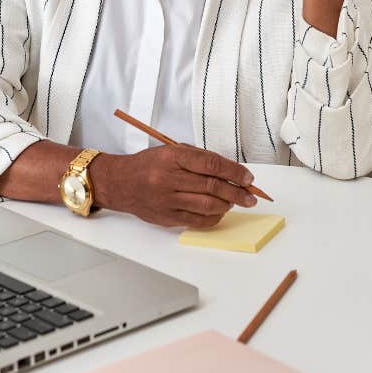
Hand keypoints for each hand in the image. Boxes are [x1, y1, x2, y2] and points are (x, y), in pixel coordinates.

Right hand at [95, 145, 257, 227]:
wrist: (120, 183)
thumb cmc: (149, 165)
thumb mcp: (171, 151)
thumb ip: (198, 159)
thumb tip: (230, 171)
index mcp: (172, 157)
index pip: (211, 164)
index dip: (234, 172)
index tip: (247, 177)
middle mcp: (169, 178)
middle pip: (212, 186)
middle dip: (237, 191)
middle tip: (250, 195)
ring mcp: (167, 199)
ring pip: (207, 205)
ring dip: (227, 204)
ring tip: (234, 202)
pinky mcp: (167, 217)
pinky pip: (197, 221)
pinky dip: (214, 218)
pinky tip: (220, 212)